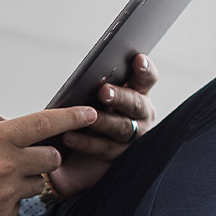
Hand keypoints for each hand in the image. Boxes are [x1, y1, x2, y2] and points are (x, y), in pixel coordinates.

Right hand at [0, 100, 97, 215]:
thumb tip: (5, 118)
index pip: (44, 124)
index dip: (72, 117)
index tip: (90, 114)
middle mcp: (6, 165)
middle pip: (51, 156)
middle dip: (44, 152)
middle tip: (20, 154)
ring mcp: (7, 193)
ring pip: (38, 182)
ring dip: (26, 177)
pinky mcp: (3, 215)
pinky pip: (19, 203)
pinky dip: (8, 198)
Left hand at [50, 54, 158, 198]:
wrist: (77, 154)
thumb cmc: (88, 111)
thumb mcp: (93, 94)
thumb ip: (97, 83)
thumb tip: (88, 72)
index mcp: (138, 92)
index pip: (147, 78)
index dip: (144, 69)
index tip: (137, 59)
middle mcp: (141, 114)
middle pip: (134, 103)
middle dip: (119, 96)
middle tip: (103, 91)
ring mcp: (134, 136)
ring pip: (121, 127)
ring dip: (103, 121)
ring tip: (86, 116)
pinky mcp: (120, 157)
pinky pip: (105, 148)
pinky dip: (86, 142)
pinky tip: (69, 137)